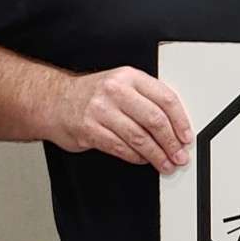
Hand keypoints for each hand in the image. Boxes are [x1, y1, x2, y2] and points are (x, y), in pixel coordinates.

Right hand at [48, 67, 193, 172]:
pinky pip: (121, 148)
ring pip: (139, 137)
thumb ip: (147, 98)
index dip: (181, 122)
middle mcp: (115, 91)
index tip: (187, 137)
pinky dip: (136, 157)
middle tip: (179, 155)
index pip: (165, 99)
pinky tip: (143, 159)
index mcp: (129, 77)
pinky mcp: (89, 129)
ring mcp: (100, 110)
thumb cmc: (93, 95)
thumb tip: (176, 126)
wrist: (53, 100)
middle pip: (155, 120)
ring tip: (165, 163)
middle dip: (171, 143)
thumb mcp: (122, 85)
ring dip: (156, 155)